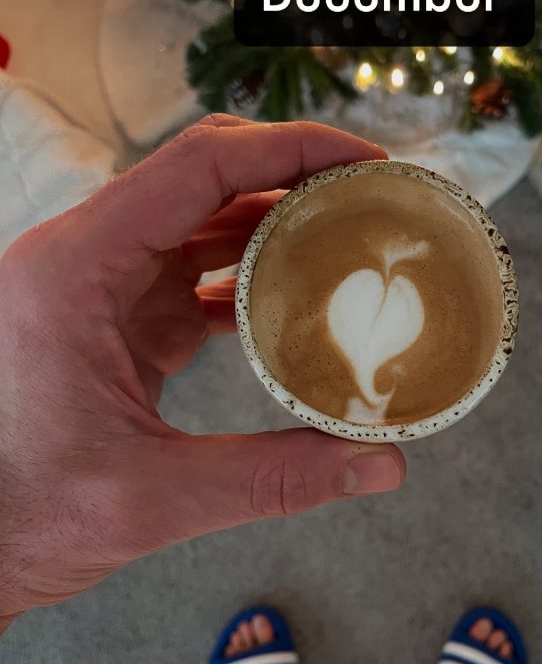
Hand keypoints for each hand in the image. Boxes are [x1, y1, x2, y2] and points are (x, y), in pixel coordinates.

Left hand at [0, 116, 405, 629]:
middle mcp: (84, 258)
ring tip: (346, 234)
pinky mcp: (113, 317)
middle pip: (204, 175)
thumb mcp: (153, 499)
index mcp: (76, 270)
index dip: (290, 147)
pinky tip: (294, 296)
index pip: (198, 166)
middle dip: (292, 172)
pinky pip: (190, 270)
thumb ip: (275, 479)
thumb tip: (383, 465)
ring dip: (273, 220)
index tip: (363, 160)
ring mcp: (98, 286)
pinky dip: (247, 272)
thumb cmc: (23, 517)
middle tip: (368, 193)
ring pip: (199, 218)